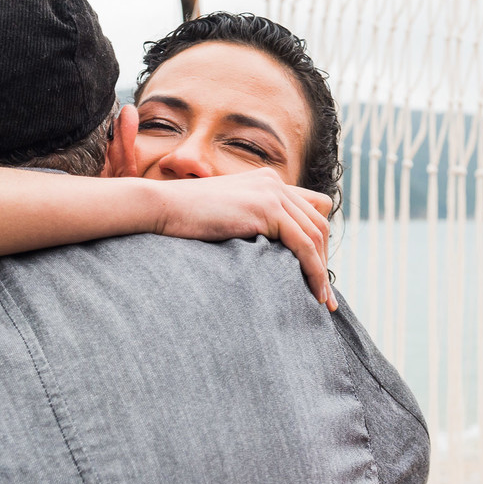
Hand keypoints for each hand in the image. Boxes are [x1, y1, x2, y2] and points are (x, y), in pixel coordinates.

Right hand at [148, 169, 335, 309]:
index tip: (314, 273)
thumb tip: (257, 253)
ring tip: (321, 302)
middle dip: (324, 261)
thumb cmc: (180, 220)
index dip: (316, 242)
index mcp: (265, 181)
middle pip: (318, 223)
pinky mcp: (266, 209)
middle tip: (323, 295)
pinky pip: (303, 244)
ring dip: (322, 271)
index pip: (309, 209)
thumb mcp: (220, 217)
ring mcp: (271, 193)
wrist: (159, 208)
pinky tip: (313, 293)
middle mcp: (273, 182)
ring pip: (315, 235)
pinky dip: (313, 271)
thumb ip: (242, 224)